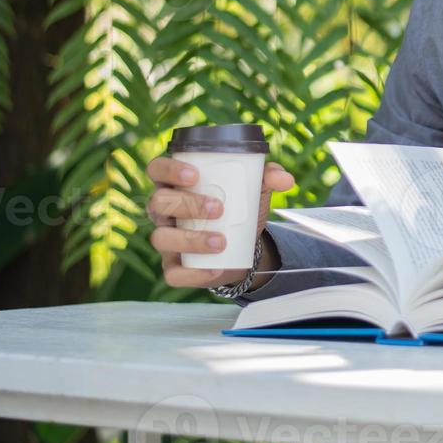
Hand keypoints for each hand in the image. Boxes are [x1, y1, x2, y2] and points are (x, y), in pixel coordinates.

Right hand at [145, 156, 295, 289]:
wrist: (243, 245)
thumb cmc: (238, 207)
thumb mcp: (252, 189)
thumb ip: (267, 176)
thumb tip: (285, 179)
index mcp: (176, 183)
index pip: (157, 169)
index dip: (169, 169)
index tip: (194, 175)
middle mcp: (164, 210)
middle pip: (158, 202)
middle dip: (187, 204)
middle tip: (219, 208)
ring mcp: (166, 238)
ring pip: (161, 238)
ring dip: (191, 240)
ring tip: (222, 241)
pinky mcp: (172, 266)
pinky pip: (171, 273)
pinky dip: (193, 273)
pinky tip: (214, 268)